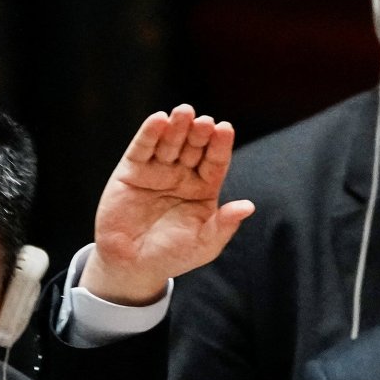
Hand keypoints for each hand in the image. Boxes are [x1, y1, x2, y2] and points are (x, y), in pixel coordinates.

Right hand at [83, 103, 254, 305]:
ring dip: (177, 126)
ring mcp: (157, 170)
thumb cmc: (172, 256)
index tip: (225, 129)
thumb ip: (224, 224)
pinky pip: (142, 148)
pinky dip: (149, 133)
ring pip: (169, 142)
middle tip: (204, 121)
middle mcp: (182, 175)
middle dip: (199, 133)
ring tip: (184, 112)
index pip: (215, 161)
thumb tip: (248, 206)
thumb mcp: (204, 244)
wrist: (132, 266)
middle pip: (194, 147)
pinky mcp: (132, 170)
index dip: (220, 146)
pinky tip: (158, 120)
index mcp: (204, 189)